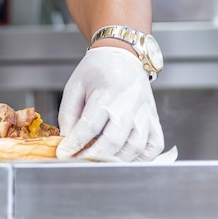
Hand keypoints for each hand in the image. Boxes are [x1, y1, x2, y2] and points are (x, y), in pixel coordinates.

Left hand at [56, 47, 163, 161]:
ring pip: (134, 146)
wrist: (121, 55)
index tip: (63, 154)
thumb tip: (67, 141)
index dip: (75, 142)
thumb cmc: (95, 71)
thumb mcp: (74, 86)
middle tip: (78, 161)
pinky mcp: (153, 118)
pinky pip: (154, 145)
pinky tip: (124, 160)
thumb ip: (68, 114)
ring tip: (97, 162)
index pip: (91, 124)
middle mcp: (130, 102)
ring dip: (115, 160)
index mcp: (107, 90)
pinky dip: (141, 158)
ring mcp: (145, 112)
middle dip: (93, 156)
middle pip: (113, 139)